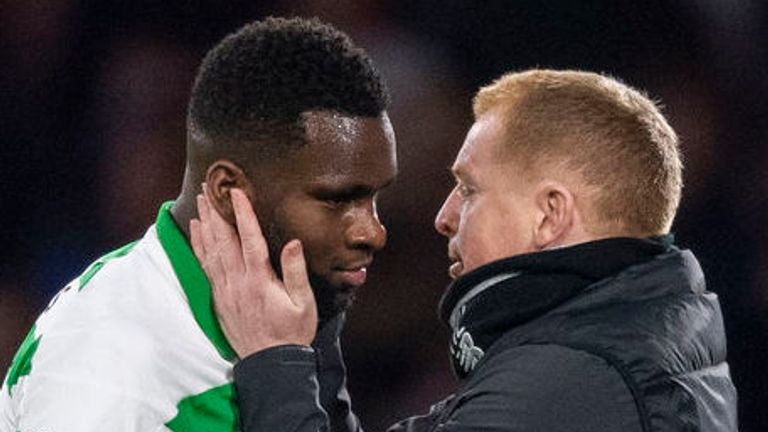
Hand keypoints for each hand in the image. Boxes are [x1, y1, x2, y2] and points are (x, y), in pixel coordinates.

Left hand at [189, 185, 317, 357]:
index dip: (242, 214)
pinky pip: (204, 267)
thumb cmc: (292, 332)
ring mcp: (224, 290)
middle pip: (223, 240)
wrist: (271, 364)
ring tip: (201, 203)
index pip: (249, 239)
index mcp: (259, 280)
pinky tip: (196, 233)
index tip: (236, 193)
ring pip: (210, 251)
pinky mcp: (218, 299)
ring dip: (205, 225)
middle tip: (209, 188)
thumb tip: (293, 243)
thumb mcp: (303, 303)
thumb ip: (295, 272)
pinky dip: (199, 247)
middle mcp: (237, 282)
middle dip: (216, 212)